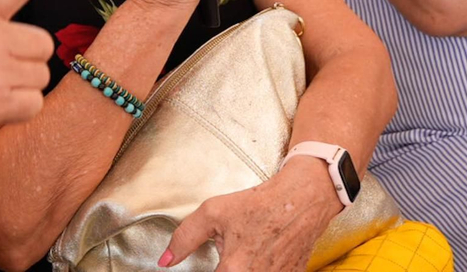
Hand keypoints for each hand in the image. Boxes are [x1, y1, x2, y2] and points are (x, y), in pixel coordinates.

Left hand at [162, 160, 341, 271]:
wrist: (301, 201)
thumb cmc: (259, 204)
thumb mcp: (213, 212)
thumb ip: (184, 238)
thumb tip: (165, 259)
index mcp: (233, 270)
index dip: (209, 271)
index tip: (214, 265)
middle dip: (225, 268)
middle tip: (229, 255)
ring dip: (243, 268)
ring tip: (246, 251)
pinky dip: (260, 268)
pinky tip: (261, 255)